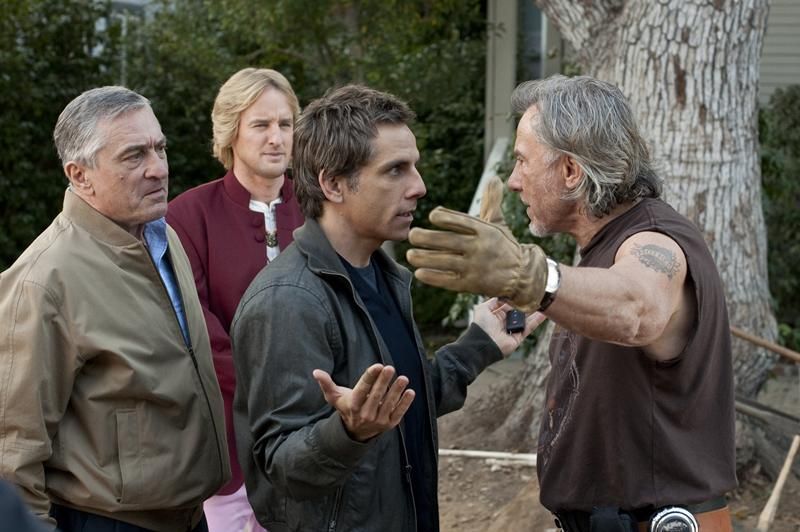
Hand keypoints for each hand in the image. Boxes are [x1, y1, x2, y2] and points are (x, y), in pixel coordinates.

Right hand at [312, 364, 415, 441]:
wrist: (355, 432)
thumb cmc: (346, 407)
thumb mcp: (335, 397)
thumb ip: (326, 384)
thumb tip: (316, 372)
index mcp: (353, 405)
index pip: (362, 389)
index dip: (370, 377)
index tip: (378, 366)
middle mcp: (365, 414)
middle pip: (376, 395)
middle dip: (383, 381)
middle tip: (390, 368)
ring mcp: (378, 420)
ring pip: (389, 404)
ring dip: (397, 391)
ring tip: (403, 378)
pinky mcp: (389, 424)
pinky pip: (398, 413)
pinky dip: (405, 404)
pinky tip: (410, 392)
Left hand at [406, 176, 547, 312]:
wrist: (521, 275)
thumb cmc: (503, 245)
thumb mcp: (498, 223)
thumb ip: (491, 201)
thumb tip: (494, 179)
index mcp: (485, 231)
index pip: (463, 222)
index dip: (446, 217)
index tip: (432, 215)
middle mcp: (480, 248)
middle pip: (450, 241)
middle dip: (427, 238)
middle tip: (412, 234)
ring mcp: (475, 268)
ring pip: (445, 262)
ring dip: (425, 258)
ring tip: (410, 254)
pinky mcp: (471, 284)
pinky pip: (448, 280)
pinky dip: (432, 277)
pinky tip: (419, 272)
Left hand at [472, 298, 546, 355]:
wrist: (483, 343)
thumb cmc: (481, 326)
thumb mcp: (483, 308)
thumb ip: (493, 301)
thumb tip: (504, 296)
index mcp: (495, 315)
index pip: (507, 305)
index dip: (514, 299)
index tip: (522, 291)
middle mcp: (504, 322)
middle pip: (517, 311)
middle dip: (525, 304)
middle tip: (534, 295)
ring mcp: (512, 330)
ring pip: (525, 319)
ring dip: (533, 312)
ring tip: (541, 302)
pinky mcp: (518, 337)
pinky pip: (529, 328)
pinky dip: (536, 321)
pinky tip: (543, 313)